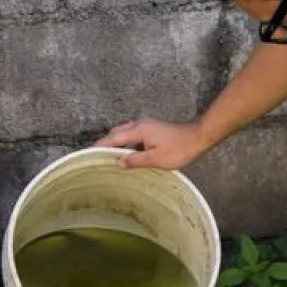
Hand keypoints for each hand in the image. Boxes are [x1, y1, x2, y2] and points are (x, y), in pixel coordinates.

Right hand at [93, 119, 209, 169]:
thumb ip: (135, 160)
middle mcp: (140, 125)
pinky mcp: (152, 129)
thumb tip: (118, 162)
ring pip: (125, 133)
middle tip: (96, 155)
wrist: (198, 138)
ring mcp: (147, 125)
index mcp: (138, 131)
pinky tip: (129, 154)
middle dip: (106, 143)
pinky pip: (134, 134)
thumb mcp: (155, 159)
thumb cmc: (179, 149)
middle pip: (116, 133)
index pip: (113, 138)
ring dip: (117, 143)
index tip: (89, 152)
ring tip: (110, 157)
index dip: (100, 146)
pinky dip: (127, 142)